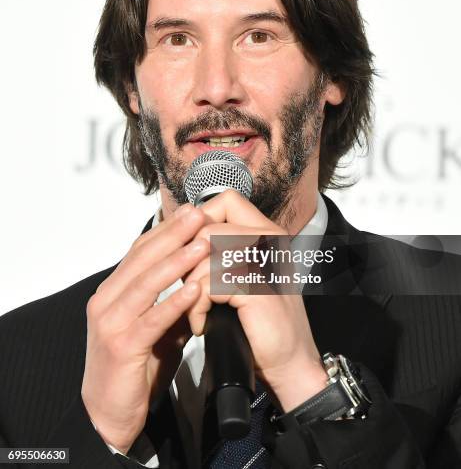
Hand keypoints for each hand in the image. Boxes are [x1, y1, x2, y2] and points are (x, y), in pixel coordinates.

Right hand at [81, 204, 208, 452]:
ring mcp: (111, 322)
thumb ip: (170, 300)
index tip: (191, 212)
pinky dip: (173, 302)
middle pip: (142, 259)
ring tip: (202, 244)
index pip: (141, 251)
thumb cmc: (135, 366)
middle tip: (198, 214)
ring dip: (176, 261)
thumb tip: (199, 277)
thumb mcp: (155, 326)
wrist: (109, 413)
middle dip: (173, 234)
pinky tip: (194, 289)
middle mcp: (107, 300)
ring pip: (146, 283)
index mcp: (114, 291)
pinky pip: (151, 320)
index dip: (166, 229)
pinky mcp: (121, 347)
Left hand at [186, 190, 327, 411]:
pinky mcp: (256, 288)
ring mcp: (264, 262)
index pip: (226, 200)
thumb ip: (224, 249)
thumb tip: (184, 233)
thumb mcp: (243, 276)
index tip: (190, 249)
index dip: (200, 219)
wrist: (290, 363)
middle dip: (187, 259)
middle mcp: (268, 241)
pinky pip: (207, 284)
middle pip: (207, 226)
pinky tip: (203, 324)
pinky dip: (197, 307)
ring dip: (190, 286)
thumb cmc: (262, 323)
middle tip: (190, 288)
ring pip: (203, 254)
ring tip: (197, 309)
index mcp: (266, 233)